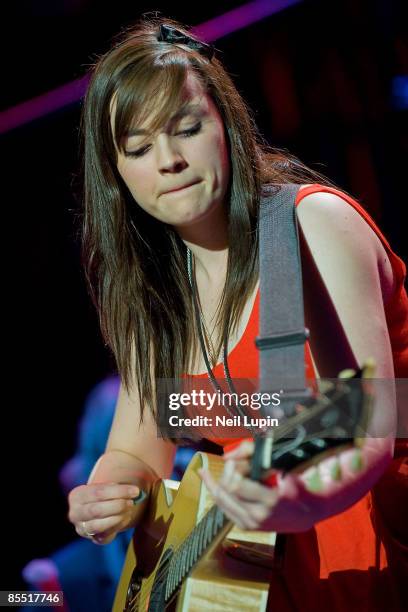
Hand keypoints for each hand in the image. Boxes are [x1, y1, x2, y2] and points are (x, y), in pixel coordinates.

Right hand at [68, 482, 140, 544]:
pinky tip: (126, 517)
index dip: (119, 491)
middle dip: (118, 505)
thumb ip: (116, 487)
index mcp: (77, 496)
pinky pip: (105, 535)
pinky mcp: (93, 539)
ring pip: (99, 525)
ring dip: (118, 516)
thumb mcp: (105, 487)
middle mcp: (75, 513)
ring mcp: (82, 528)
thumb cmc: (103, 496)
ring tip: (129, 509)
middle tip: (131, 501)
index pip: (98, 492)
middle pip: (96, 510)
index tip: (135, 491)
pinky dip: (119, 525)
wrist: (98, 510)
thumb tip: (133, 491)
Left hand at [198, 439, 368, 531]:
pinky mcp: (244, 526)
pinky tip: (205, 476)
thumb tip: (232, 453)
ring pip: (220, 498)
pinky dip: (214, 490)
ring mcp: (250, 523)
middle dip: (227, 472)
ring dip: (218, 480)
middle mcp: (258, 515)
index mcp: (270, 500)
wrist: (305, 516)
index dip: (235, 468)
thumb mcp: (284, 468)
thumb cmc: (296, 488)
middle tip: (235, 463)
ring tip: (216, 469)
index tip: (241, 460)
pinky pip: (222, 507)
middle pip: (227, 490)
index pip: (237, 484)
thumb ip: (258, 455)